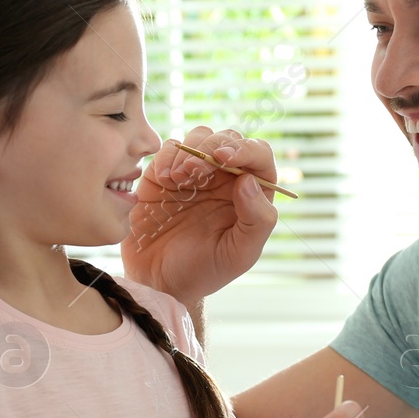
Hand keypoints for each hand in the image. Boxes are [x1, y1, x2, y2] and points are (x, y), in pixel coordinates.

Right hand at [121, 127, 279, 302]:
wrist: (159, 281)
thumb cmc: (204, 271)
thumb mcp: (239, 254)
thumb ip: (256, 220)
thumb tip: (249, 180)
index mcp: (249, 194)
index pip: (259, 156)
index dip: (246, 150)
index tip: (225, 158)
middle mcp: (225, 178)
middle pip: (228, 139)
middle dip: (213, 147)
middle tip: (194, 170)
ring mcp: (194, 173)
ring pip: (200, 136)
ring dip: (190, 150)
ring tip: (178, 179)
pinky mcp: (165, 174)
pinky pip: (169, 148)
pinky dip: (167, 156)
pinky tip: (164, 179)